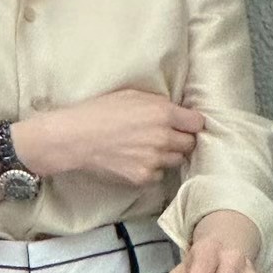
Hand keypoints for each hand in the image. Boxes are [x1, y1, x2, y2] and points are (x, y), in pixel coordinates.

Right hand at [55, 88, 205, 187]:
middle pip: (190, 144)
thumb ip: (159, 104)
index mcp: (163, 113)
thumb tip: (175, 110)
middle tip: (165, 137)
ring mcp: (154, 160)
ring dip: (168, 155)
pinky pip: (158, 175)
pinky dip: (152, 169)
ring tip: (149, 149)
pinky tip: (136, 160)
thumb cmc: (99, 111)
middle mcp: (163, 138)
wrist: (75, 137)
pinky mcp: (143, 177)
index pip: (197, 123)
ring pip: (176, 161)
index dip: (191, 123)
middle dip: (181, 140)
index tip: (184, 124)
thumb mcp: (132, 95)